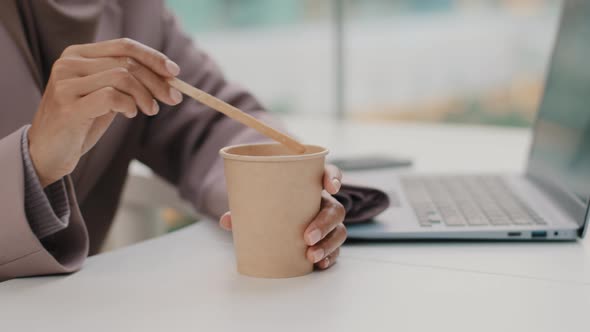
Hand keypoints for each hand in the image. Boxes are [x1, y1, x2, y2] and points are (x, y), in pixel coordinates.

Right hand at [28, 38, 183, 186]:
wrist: (48, 153)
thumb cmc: (81, 124)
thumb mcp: (106, 98)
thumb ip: (127, 83)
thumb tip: (167, 79)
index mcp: (78, 55)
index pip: (123, 46)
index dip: (153, 57)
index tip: (175, 72)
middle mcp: (69, 64)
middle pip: (126, 62)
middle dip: (157, 81)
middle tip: (173, 98)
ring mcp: (65, 83)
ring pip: (121, 77)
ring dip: (145, 95)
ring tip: (149, 110)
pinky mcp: (68, 106)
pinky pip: (111, 97)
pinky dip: (129, 105)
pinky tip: (130, 114)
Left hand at [219, 164, 346, 269]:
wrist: (273, 223)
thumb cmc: (270, 208)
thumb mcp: (258, 205)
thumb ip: (244, 210)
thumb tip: (226, 221)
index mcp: (310, 187)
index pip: (329, 174)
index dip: (334, 178)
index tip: (331, 187)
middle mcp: (324, 204)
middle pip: (336, 209)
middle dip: (325, 223)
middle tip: (307, 237)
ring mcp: (329, 224)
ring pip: (339, 231)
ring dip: (328, 244)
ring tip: (311, 255)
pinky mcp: (328, 242)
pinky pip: (336, 250)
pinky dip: (329, 257)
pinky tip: (319, 264)